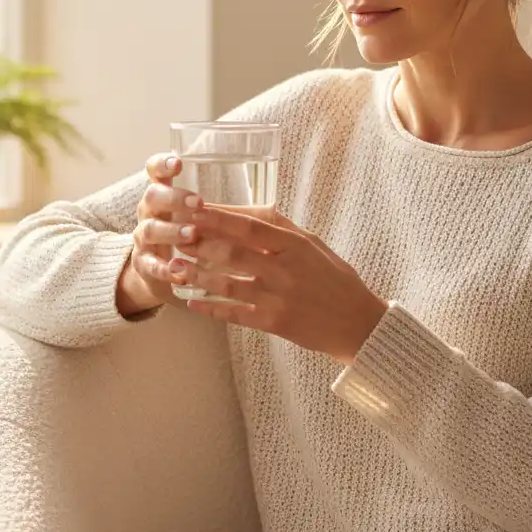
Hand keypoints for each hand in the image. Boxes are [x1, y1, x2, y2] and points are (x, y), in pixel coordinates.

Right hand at [119, 153, 205, 314]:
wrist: (161, 271)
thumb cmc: (189, 235)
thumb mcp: (201, 218)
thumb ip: (221, 208)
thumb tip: (267, 202)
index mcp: (165, 194)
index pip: (155, 170)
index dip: (162, 164)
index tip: (178, 163)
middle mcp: (150, 212)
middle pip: (152, 196)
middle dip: (174, 198)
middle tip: (198, 202)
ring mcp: (144, 238)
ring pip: (150, 230)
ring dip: (171, 231)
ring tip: (192, 234)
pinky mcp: (144, 265)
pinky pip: (150, 265)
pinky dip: (165, 268)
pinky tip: (179, 270)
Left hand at [168, 205, 388, 364]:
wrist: (357, 322)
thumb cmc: (334, 277)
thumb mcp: (313, 243)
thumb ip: (281, 227)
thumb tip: (244, 210)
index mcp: (295, 244)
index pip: (250, 226)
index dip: (219, 216)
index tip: (194, 207)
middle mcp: (285, 269)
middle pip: (233, 253)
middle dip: (200, 243)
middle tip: (174, 235)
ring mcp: (279, 298)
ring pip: (229, 284)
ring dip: (198, 275)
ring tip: (174, 266)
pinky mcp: (275, 323)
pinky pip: (237, 314)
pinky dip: (212, 308)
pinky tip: (192, 303)